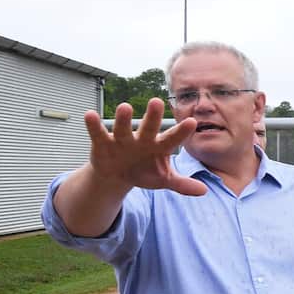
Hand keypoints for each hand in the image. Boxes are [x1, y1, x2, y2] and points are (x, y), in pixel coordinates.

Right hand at [85, 100, 205, 195]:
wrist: (118, 175)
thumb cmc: (144, 172)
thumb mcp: (163, 179)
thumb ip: (182, 184)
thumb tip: (204, 191)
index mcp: (159, 147)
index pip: (173, 139)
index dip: (182, 132)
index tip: (192, 122)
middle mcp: (142, 139)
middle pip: (149, 127)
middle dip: (152, 116)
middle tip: (157, 101)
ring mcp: (122, 139)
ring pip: (123, 127)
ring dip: (123, 119)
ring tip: (125, 107)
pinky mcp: (103, 142)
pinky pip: (98, 133)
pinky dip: (93, 125)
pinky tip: (89, 115)